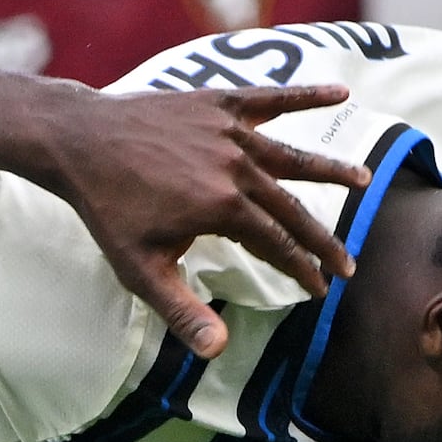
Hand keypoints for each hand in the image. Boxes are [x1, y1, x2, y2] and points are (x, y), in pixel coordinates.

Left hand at [32, 84, 365, 355]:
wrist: (79, 143)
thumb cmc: (108, 210)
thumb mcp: (141, 270)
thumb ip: (182, 310)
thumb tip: (218, 350)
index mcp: (223, 207)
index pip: (277, 245)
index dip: (301, 269)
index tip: (320, 289)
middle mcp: (236, 166)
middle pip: (293, 207)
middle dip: (322, 239)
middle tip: (347, 263)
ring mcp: (230, 131)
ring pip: (292, 155)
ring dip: (329, 169)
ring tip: (362, 180)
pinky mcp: (219, 103)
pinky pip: (271, 99)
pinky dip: (307, 94)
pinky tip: (341, 91)